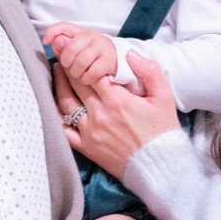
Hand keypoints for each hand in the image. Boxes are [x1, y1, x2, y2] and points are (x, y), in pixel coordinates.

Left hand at [45, 23, 118, 90]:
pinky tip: (87, 78)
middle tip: (70, 66)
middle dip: (66, 62)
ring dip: (76, 73)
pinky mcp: (109, 62)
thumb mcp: (78, 47)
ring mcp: (103, 48)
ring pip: (80, 62)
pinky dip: (86, 78)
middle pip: (70, 49)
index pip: (63, 27)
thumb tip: (54, 42)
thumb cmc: (93, 55)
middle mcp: (94, 37)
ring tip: (78, 74)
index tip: (45, 42)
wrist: (117, 61)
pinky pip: (91, 72)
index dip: (51, 33)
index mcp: (83, 32)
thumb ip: (64, 44)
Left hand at [62, 51, 180, 178]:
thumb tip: (131, 54)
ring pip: (65, 104)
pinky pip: (64, 130)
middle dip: (68, 67)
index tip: (79, 51)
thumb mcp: (164, 97)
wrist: (159, 167)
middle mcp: (99, 114)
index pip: (92, 72)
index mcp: (117, 100)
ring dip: (59, 85)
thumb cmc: (163, 132)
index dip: (83, 58)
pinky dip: (57, 116)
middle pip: (76, 84)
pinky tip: (56, 104)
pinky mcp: (86, 148)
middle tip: (63, 56)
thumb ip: (150, 71)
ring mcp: (90, 132)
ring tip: (57, 73)